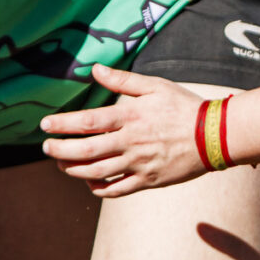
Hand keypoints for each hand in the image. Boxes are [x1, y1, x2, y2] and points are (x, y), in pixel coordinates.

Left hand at [39, 63, 208, 196]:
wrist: (215, 135)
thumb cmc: (184, 106)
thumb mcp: (155, 86)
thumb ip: (123, 80)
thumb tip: (95, 70)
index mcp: (130, 117)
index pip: (87, 122)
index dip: (62, 125)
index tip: (45, 126)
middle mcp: (131, 143)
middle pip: (86, 151)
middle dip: (60, 151)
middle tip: (46, 149)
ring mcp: (139, 164)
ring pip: (98, 173)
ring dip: (74, 170)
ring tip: (62, 165)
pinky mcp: (149, 181)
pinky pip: (118, 190)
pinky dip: (99, 189)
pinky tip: (90, 183)